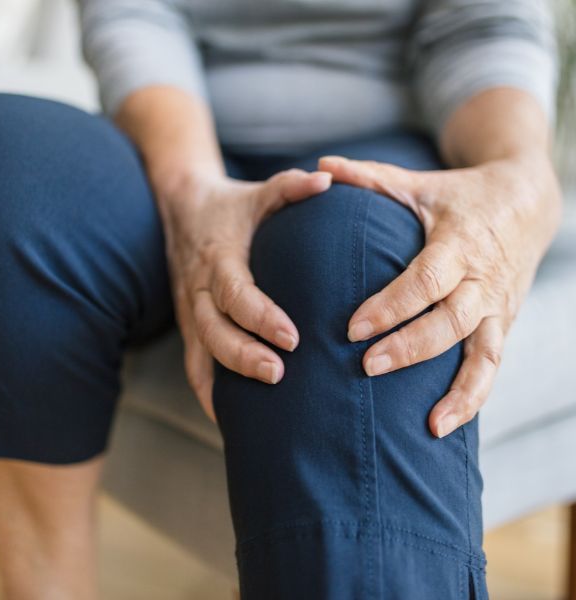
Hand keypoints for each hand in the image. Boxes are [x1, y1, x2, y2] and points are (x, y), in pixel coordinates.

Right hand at [157, 169, 331, 421]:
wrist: (181, 207)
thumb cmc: (231, 205)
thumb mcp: (259, 192)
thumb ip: (290, 187)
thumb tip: (328, 179)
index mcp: (218, 258)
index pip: (236, 293)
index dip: (260, 317)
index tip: (293, 338)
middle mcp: (198, 288)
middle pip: (213, 331)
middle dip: (244, 356)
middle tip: (279, 375)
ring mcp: (189, 310)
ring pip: (200, 354)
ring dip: (226, 382)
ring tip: (259, 411)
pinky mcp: (189, 324)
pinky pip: (193, 364)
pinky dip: (208, 393)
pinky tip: (230, 418)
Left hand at [319, 153, 560, 437]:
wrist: (529, 202)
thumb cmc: (462, 196)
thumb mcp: (419, 185)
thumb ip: (370, 178)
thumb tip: (321, 167)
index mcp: (459, 244)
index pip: (426, 280)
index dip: (392, 305)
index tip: (353, 328)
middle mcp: (482, 280)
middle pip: (450, 321)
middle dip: (410, 347)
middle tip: (366, 367)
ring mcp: (497, 307)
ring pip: (482, 354)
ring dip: (457, 390)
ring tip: (425, 424)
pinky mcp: (503, 324)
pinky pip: (492, 367)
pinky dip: (473, 398)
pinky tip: (444, 425)